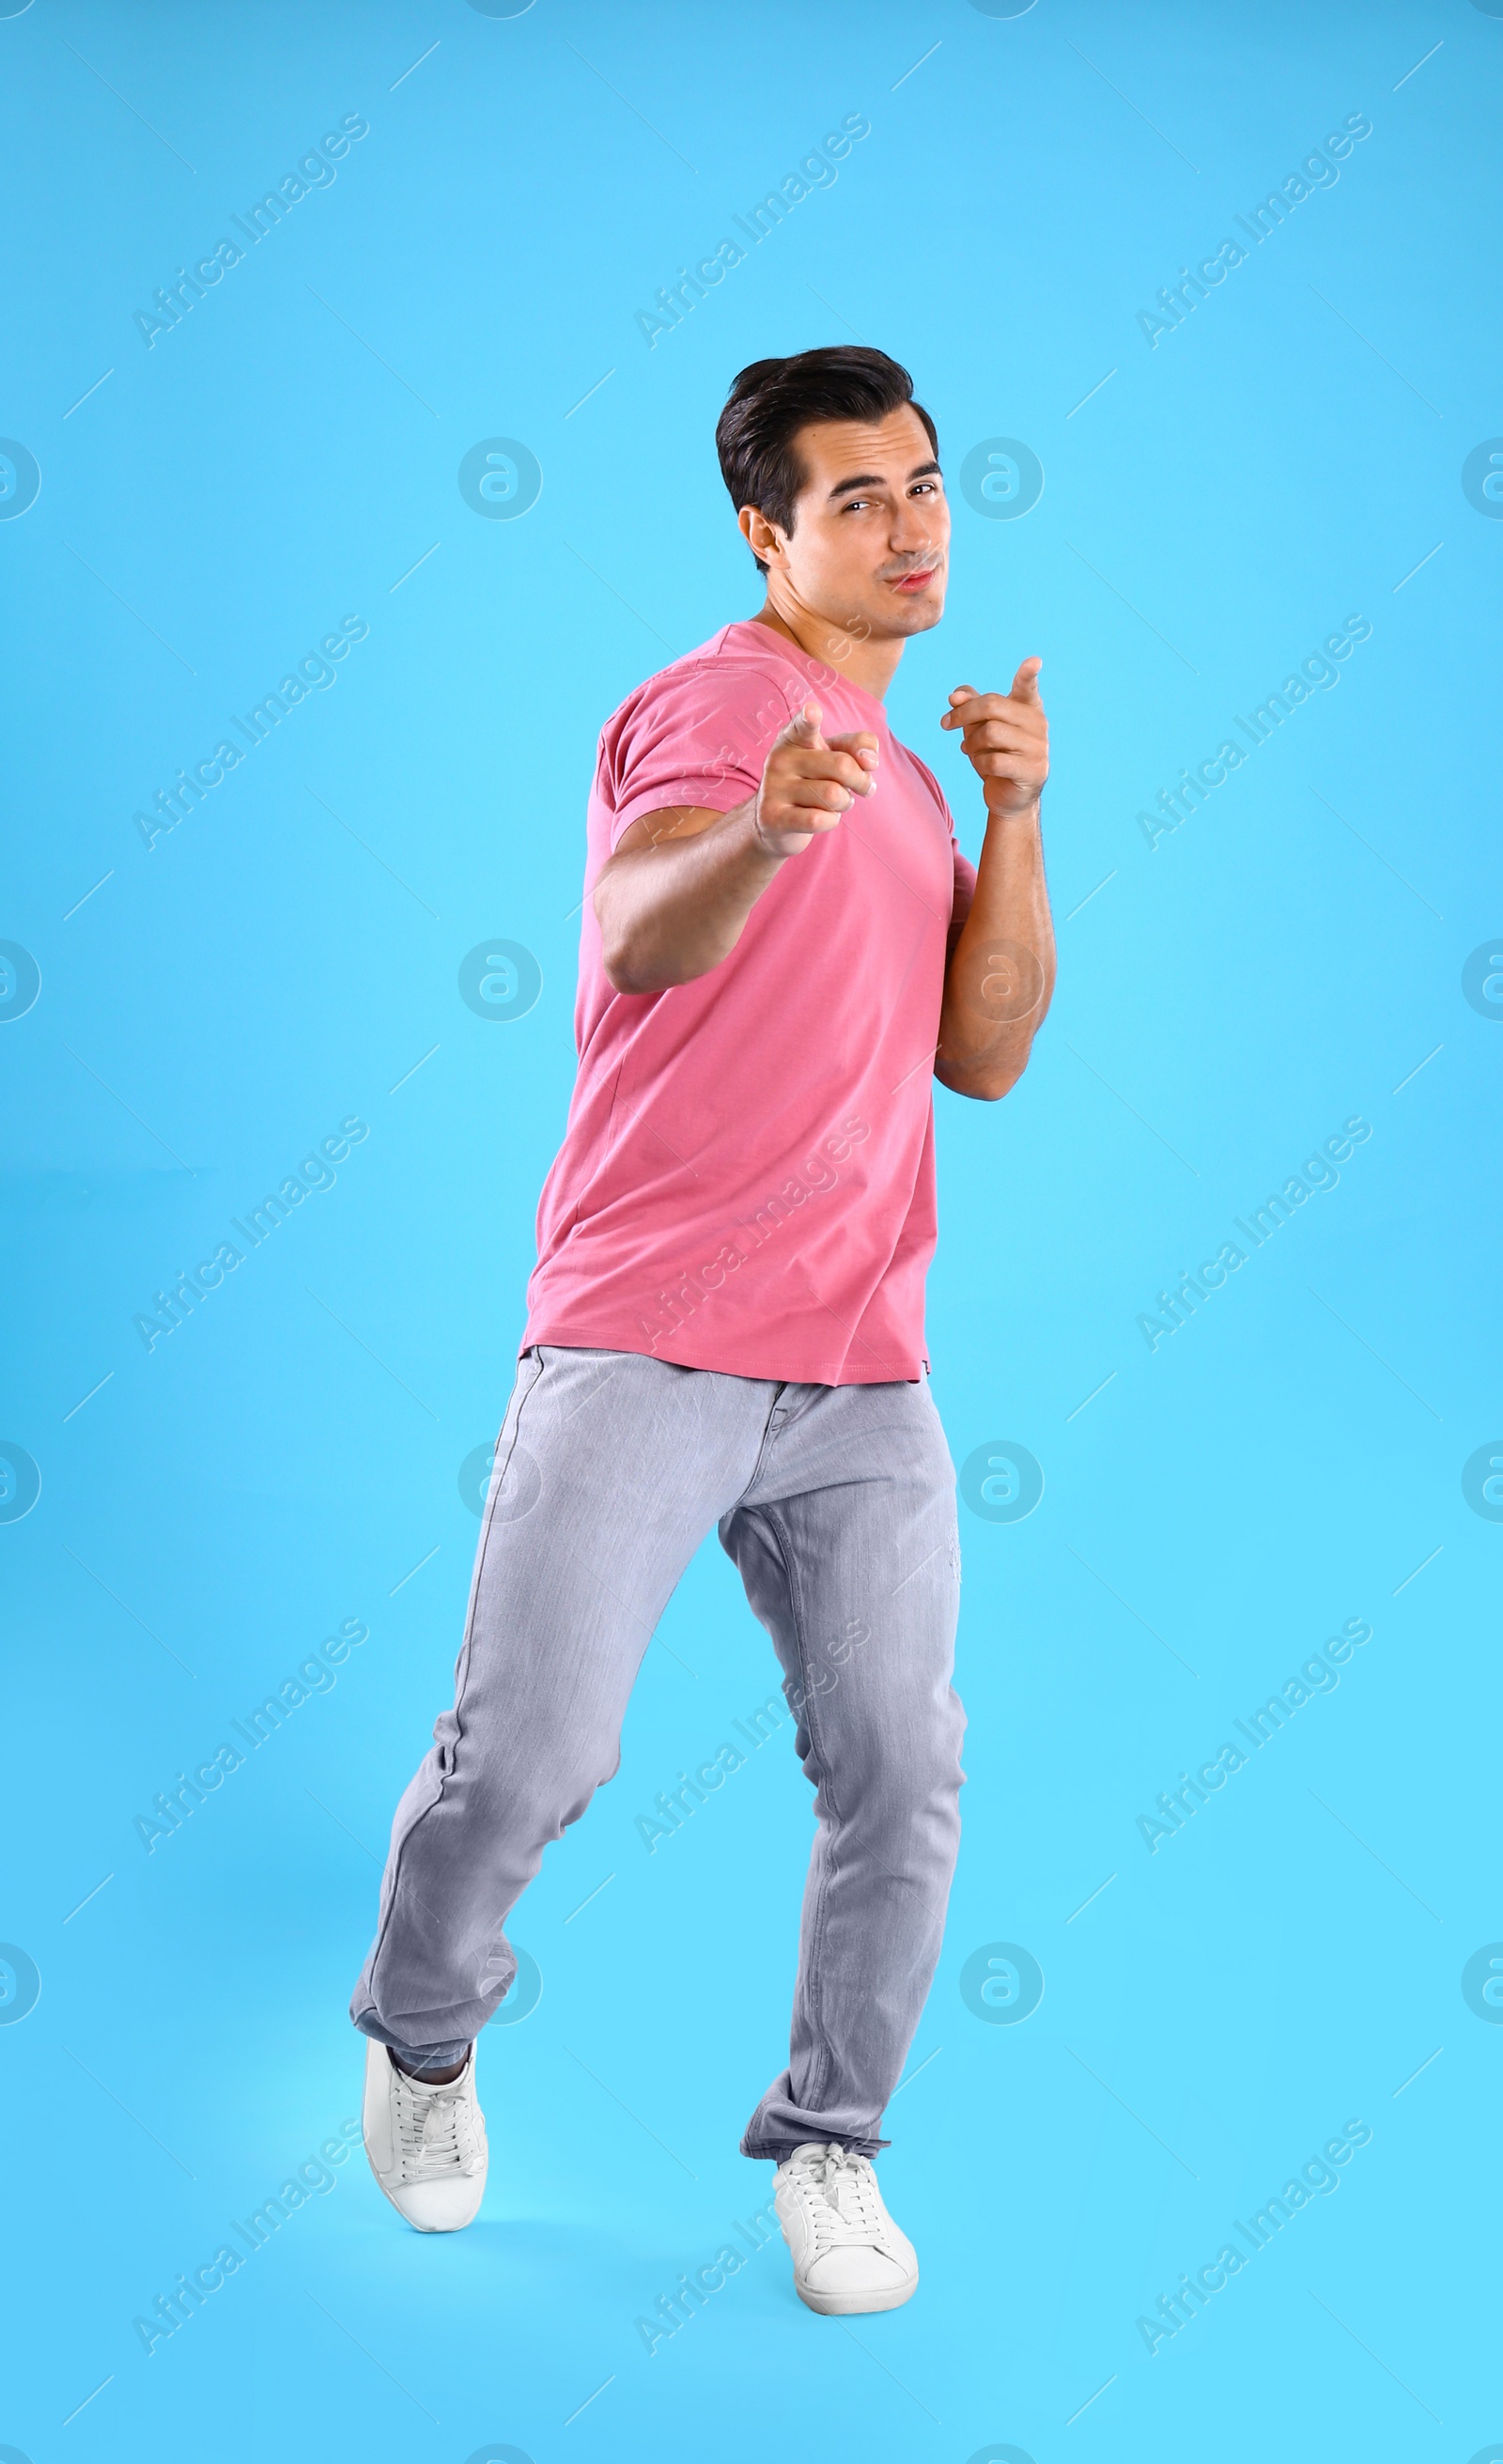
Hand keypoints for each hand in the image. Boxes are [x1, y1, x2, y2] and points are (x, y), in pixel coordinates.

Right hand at [751, 700, 878, 857]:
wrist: (777, 822)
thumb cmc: (814, 781)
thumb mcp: (836, 756)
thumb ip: (859, 746)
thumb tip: (870, 761)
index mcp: (794, 737)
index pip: (803, 725)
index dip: (809, 718)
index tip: (813, 711)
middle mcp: (780, 759)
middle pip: (842, 766)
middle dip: (861, 780)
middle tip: (862, 787)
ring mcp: (773, 788)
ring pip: (833, 796)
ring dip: (844, 803)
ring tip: (835, 802)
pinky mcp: (772, 817)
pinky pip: (818, 820)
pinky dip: (830, 821)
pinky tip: (822, 818)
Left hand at [940, 658, 1048, 816]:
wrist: (1009, 796)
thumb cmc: (995, 755)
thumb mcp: (979, 727)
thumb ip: (969, 706)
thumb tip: (955, 695)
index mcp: (1028, 708)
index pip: (1028, 687)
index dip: (1029, 675)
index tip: (1034, 661)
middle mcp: (1038, 724)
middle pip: (992, 705)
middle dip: (963, 714)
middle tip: (945, 724)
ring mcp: (1038, 748)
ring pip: (990, 733)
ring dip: (971, 743)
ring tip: (968, 750)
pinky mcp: (1033, 771)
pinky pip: (995, 760)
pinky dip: (980, 763)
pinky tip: (982, 767)